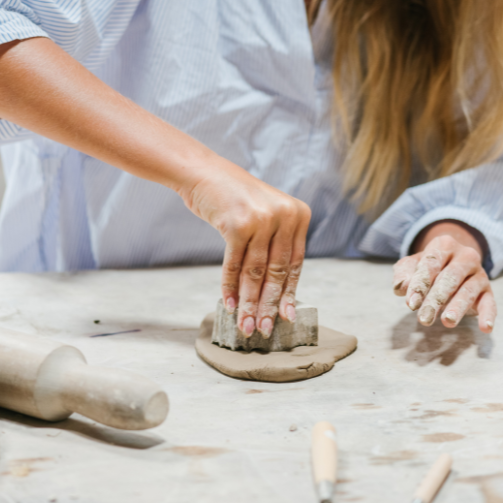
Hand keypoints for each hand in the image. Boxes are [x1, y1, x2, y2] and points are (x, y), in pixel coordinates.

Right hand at [178, 160, 310, 338]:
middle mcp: (285, 215)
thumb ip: (276, 245)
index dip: (289, 293)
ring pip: (256, 272)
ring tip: (245, 324)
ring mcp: (262, 219)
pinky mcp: (238, 224)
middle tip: (264, 329)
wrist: (204, 173)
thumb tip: (278, 294)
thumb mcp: (266, 215)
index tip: (286, 317)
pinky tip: (228, 304)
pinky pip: (234, 265)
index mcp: (298, 214)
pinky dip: (230, 287)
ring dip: (249, 303)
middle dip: (269, 304)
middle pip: (277, 271)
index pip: (296, 263)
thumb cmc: (234, 199)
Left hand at [392, 223, 495, 332]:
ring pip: (468, 291)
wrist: (454, 262)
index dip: (420, 284)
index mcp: (444, 245)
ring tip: (447, 322)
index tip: (411, 304)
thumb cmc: (429, 267)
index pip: (431, 264)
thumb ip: (404, 274)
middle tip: (424, 319)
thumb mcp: (412, 266)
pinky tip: (485, 328)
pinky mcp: (488, 290)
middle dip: (436, 299)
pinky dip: (488, 315)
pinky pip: (490, 303)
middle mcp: (465, 256)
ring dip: (457, 308)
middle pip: (450, 278)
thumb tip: (400, 287)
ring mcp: (479, 273)